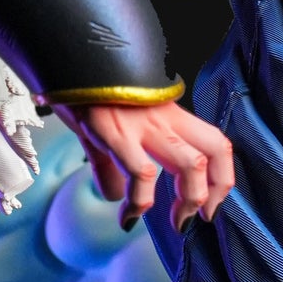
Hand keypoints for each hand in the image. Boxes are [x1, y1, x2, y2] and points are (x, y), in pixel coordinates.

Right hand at [70, 101, 235, 232]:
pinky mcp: (115, 130)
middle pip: (214, 151)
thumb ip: (110, 163)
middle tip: (197, 219)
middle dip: (213, 193)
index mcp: (166, 113)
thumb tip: (113, 196)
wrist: (61, 58)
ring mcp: (142, 123)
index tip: (210, 205)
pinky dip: (139, 203)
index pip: (214, 142)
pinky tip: (127, 216)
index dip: (221, 177)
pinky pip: (141, 173)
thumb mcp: (103, 128)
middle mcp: (162, 116)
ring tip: (174, 223)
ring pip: (190, 164)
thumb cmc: (81, 90)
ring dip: (188, 202)